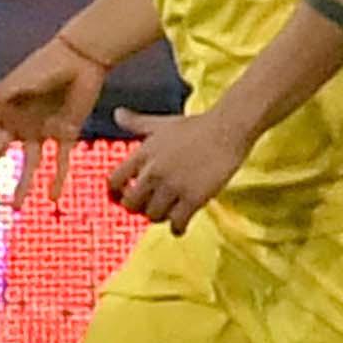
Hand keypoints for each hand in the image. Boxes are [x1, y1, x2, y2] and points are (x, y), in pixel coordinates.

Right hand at [0, 35, 107, 199]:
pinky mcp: (65, 132)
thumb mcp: (22, 81)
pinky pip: (60, 161)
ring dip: (22, 185)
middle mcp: (19, 122)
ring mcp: (41, 129)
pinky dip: (57, 179)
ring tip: (17, 207)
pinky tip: (53, 198)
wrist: (84, 58)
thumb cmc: (48, 65)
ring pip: (29, 163)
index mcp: (3, 108)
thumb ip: (0, 94)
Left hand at [104, 101, 258, 231]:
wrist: (228, 129)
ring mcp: (173, 186)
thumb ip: (137, 123)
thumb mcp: (161, 124)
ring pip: (153, 216)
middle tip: (148, 207)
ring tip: (168, 213)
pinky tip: (180, 225)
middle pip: (131, 204)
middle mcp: (154, 171)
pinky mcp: (193, 198)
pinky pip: (177, 223)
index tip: (125, 195)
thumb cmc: (196, 126)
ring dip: (159, 217)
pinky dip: (177, 228)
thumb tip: (117, 114)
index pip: (114, 181)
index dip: (117, 192)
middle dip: (138, 208)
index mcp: (143, 153)